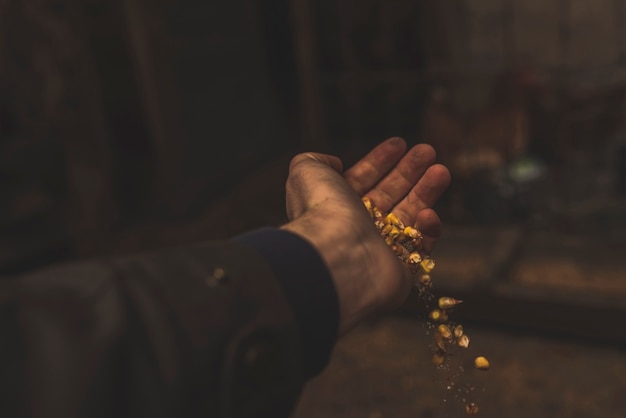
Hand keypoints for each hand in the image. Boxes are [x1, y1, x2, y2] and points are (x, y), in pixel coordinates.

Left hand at [281, 137, 449, 334]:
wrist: (338, 254)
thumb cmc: (322, 211)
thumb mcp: (307, 171)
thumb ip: (314, 160)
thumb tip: (335, 163)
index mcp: (335, 206)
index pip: (362, 179)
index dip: (380, 160)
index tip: (400, 143)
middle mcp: (356, 228)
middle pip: (389, 194)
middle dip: (410, 171)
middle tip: (428, 151)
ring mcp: (379, 250)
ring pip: (409, 216)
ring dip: (426, 192)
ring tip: (441, 171)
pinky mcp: (401, 271)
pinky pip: (420, 247)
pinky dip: (428, 229)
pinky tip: (428, 213)